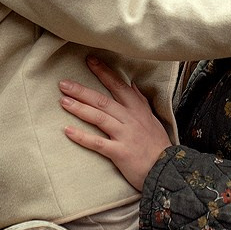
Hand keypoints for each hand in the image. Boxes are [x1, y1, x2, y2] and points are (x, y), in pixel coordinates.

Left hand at [59, 56, 171, 189]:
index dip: (103, 72)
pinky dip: (82, 137)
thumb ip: (140, 101)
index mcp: (137, 109)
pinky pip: (98, 143)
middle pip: (103, 100)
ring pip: (99, 118)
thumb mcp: (152, 118)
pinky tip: (67, 131)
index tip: (89, 60)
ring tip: (63, 101)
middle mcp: (130, 119)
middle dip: (82, 91)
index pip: (118, 85)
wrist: (168, 169)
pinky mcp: (120, 152)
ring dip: (79, 108)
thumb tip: (132, 84)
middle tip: (63, 83)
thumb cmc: (158, 145)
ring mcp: (125, 135)